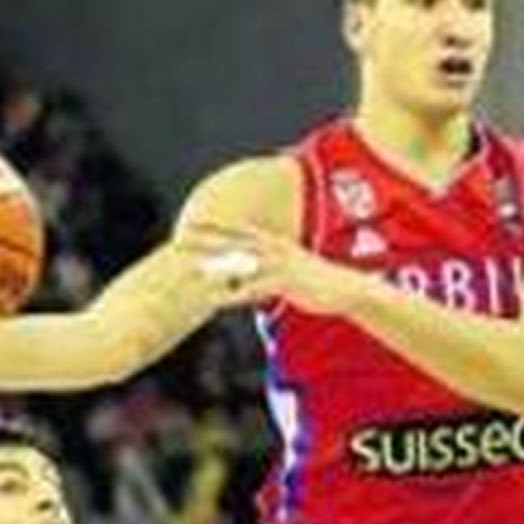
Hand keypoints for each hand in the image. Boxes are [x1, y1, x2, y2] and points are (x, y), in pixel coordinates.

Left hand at [176, 218, 351, 317]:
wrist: (344, 288)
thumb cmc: (314, 282)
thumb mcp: (290, 269)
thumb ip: (268, 268)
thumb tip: (252, 275)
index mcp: (272, 242)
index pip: (236, 232)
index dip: (213, 227)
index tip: (190, 224)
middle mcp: (273, 249)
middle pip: (232, 242)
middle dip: (205, 240)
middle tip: (180, 240)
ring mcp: (278, 264)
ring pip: (240, 264)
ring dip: (215, 267)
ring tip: (192, 272)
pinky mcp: (284, 282)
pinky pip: (254, 288)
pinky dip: (235, 294)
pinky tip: (218, 299)